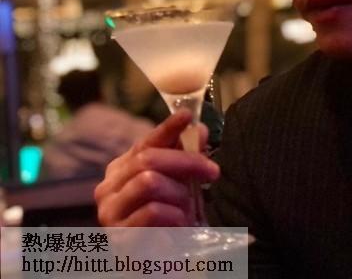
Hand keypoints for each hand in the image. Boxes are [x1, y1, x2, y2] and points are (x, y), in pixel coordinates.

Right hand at [95, 110, 219, 225]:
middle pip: (148, 159)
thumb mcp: (179, 184)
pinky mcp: (119, 236)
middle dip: (186, 161)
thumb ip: (185, 157)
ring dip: (179, 194)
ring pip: (149, 182)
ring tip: (188, 209)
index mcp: (122, 169)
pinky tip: (180, 224)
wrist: (155, 264)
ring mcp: (110, 212)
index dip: (167, 128)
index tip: (187, 116)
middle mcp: (109, 187)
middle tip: (212, 171)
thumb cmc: (166, 222)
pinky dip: (175, 216)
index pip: (145, 142)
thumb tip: (199, 130)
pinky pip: (154, 212)